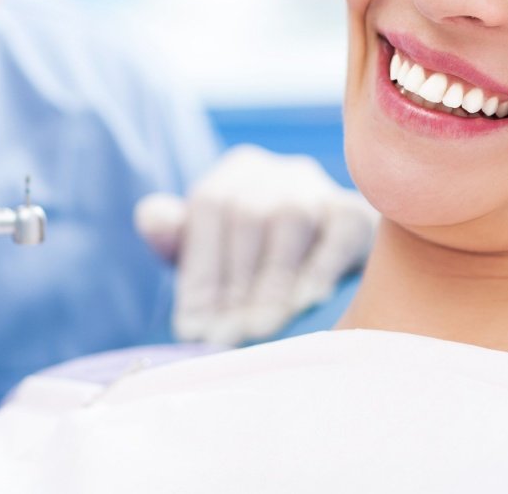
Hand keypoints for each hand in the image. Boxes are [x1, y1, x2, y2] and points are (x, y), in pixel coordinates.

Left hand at [135, 144, 377, 346]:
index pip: (209, 206)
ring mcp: (320, 187)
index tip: (192, 326)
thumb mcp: (209, 249)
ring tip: (260, 328)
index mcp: (237, 171)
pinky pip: (341, 231)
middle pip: (248, 215)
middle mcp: (278, 171)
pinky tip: (306, 303)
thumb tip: (151, 218)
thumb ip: (174, 236)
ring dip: (273, 279)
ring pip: (291, 219)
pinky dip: (321, 267)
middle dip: (235, 283)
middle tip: (226, 337)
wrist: (333, 255)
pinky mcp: (356, 212)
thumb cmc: (256, 257)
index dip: (200, 268)